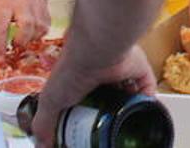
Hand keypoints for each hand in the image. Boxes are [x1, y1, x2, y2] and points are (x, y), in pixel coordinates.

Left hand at [0, 0, 50, 63]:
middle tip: (15, 46)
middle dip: (21, 40)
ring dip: (30, 39)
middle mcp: (21, 4)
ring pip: (39, 27)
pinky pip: (46, 26)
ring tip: (22, 39)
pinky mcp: (45, 7)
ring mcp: (35, 4)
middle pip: (26, 25)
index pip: (0, 28)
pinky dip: (39, 33)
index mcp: (3, 5)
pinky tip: (31, 32)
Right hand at [28, 45, 155, 147]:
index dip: (85, 114)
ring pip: (127, 91)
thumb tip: (43, 144)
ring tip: (126, 124)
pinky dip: (147, 99)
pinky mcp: (137, 67)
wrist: (95, 51)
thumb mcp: (50, 101)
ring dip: (128, 106)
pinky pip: (146, 85)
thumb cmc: (72, 70)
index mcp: (79, 78)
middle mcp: (101, 73)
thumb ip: (44, 123)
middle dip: (107, 113)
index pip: (83, 99)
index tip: (85, 131)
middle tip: (107, 129)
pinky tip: (144, 113)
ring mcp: (120, 70)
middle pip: (107, 97)